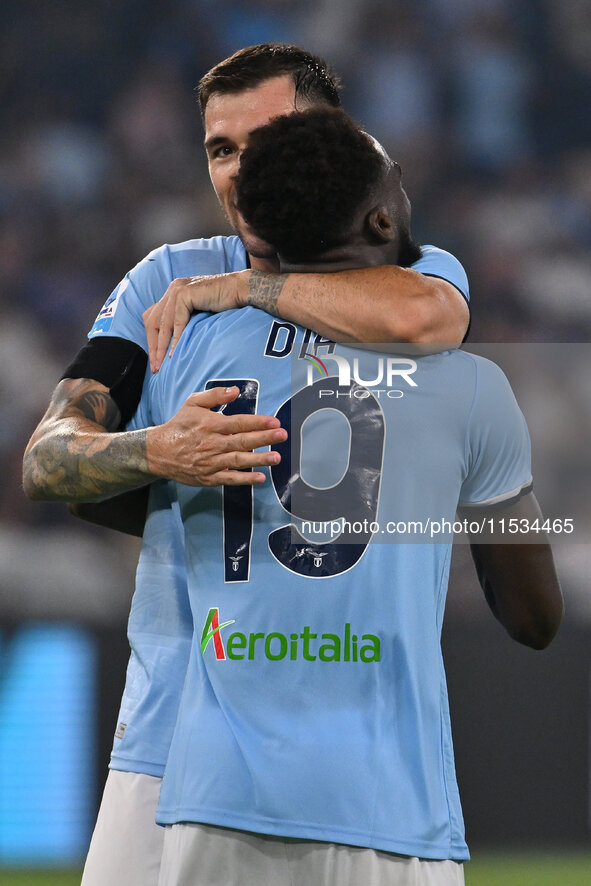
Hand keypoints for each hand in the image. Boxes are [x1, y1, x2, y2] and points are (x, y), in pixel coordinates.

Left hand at [144, 271, 250, 371]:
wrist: (242, 290)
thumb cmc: (226, 304)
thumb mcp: (199, 315)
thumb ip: (186, 322)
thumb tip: (174, 346)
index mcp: (173, 292)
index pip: (152, 318)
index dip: (151, 341)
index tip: (156, 361)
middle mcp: (172, 289)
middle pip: (151, 321)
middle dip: (152, 347)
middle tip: (155, 368)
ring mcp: (177, 289)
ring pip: (162, 323)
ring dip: (161, 347)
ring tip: (163, 365)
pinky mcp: (185, 293)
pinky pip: (176, 321)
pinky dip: (175, 339)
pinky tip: (175, 353)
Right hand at [146, 385, 285, 485]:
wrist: (158, 451)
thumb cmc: (180, 425)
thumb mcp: (193, 403)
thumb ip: (214, 396)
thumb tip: (235, 391)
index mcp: (211, 425)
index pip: (239, 423)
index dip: (258, 422)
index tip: (274, 421)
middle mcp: (213, 444)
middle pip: (242, 441)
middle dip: (264, 438)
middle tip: (282, 436)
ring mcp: (211, 462)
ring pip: (239, 460)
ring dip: (259, 460)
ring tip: (277, 458)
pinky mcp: (209, 477)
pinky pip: (229, 478)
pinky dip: (244, 479)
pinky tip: (260, 478)